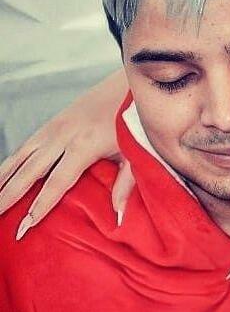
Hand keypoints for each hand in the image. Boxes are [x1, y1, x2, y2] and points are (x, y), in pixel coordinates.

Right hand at [0, 69, 132, 237]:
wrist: (128, 84)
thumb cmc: (134, 121)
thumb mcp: (135, 153)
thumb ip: (125, 184)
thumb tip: (118, 216)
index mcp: (84, 146)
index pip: (56, 183)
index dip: (39, 207)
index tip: (24, 227)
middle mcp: (63, 136)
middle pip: (29, 172)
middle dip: (9, 197)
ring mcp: (54, 127)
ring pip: (20, 157)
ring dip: (2, 179)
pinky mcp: (52, 121)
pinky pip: (25, 146)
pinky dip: (10, 162)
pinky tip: (2, 177)